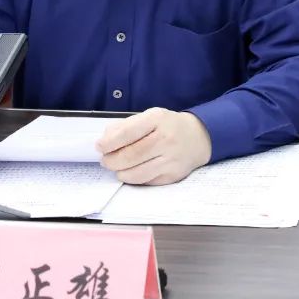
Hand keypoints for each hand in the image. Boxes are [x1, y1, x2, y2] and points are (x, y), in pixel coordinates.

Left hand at [96, 107, 211, 184]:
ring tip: (116, 167)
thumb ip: (126, 126)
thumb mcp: (149, 117)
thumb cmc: (168, 126)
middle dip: (111, 160)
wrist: (198, 137)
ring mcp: (171, 159)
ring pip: (137, 173)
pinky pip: (147, 181)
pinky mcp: (173, 175)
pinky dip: (134, 178)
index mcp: (157, 119)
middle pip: (130, 156)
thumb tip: (105, 140)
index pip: (127, 133)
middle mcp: (166, 139)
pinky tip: (132, 171)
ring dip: (120, 172)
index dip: (109, 142)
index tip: (99, 147)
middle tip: (105, 160)